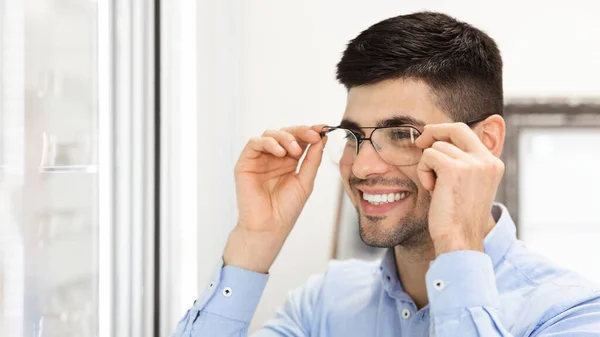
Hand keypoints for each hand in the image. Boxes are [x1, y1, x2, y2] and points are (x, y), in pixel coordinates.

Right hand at [223, 125, 324, 272]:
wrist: (270, 226)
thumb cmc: (286, 209)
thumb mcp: (305, 181)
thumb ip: (312, 160)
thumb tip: (321, 138)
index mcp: (289, 161)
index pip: (299, 139)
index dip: (311, 131)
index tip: (324, 128)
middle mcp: (274, 157)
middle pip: (286, 133)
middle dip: (300, 131)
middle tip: (312, 135)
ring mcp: (259, 159)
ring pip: (270, 134)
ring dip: (285, 137)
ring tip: (295, 150)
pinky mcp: (245, 163)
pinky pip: (254, 143)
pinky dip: (268, 143)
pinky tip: (280, 153)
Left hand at [415, 123, 503, 255]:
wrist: (459, 239)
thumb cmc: (458, 218)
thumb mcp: (468, 186)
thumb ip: (462, 164)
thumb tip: (439, 142)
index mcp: (493, 164)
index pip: (469, 133)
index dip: (446, 132)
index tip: (431, 138)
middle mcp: (487, 161)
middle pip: (456, 128)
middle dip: (434, 131)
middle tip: (420, 143)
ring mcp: (472, 163)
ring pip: (437, 147)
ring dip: (427, 165)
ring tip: (434, 187)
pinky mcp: (454, 169)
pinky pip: (428, 156)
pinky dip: (423, 171)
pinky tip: (431, 189)